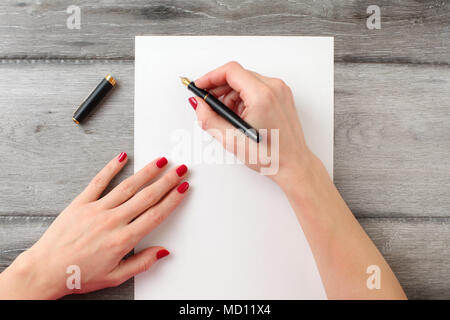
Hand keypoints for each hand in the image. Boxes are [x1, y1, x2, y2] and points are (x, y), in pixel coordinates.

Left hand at [0, 153, 189, 298]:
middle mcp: (112, 221)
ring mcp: (96, 209)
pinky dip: (111, 168)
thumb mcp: (115, 276)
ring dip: (146, 172)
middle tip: (180, 169)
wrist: (45, 270)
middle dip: (167, 181)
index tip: (183, 188)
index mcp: (123, 240)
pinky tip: (121, 158)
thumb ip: (142, 263)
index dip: (173, 199)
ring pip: (127, 186)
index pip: (155, 214)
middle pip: (146, 196)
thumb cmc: (77, 275)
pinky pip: (99, 182)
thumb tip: (162, 252)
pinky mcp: (81, 203)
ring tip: (160, 161)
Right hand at [189, 61, 315, 182]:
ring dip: (231, 95)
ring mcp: (280, 91)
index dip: (210, 77)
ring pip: (246, 81)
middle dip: (219, 88)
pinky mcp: (282, 96)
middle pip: (238, 75)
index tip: (200, 86)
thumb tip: (198, 104)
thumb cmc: (270, 155)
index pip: (230, 71)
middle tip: (208, 104)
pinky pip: (256, 88)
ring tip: (227, 117)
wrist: (293, 164)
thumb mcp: (231, 139)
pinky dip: (243, 98)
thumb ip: (209, 119)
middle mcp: (274, 88)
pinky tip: (240, 116)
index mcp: (262, 96)